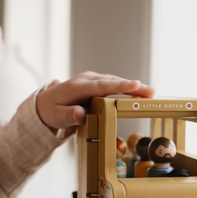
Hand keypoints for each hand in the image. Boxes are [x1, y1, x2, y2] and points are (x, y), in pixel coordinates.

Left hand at [36, 72, 154, 128]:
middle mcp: (87, 81)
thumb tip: (80, 114)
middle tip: (151, 92)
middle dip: (133, 87)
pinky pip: (113, 87)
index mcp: (78, 87)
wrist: (44, 104)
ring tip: (150, 94)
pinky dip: (126, 90)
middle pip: (113, 83)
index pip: (102, 86)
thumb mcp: (56, 116)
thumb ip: (68, 116)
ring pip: (115, 84)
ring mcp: (92, 82)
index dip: (120, 86)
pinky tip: (139, 95)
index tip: (136, 85)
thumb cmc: (50, 111)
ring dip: (133, 88)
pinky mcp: (96, 87)